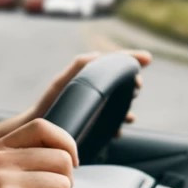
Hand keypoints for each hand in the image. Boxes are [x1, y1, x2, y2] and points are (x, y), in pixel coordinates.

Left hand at [28, 50, 151, 133]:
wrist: (40, 131)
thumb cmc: (48, 104)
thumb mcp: (62, 83)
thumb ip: (78, 66)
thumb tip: (99, 54)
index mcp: (88, 76)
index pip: (114, 62)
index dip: (131, 58)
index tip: (147, 59)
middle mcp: (94, 89)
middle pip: (121, 82)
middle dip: (133, 83)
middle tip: (137, 87)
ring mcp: (96, 106)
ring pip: (120, 103)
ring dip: (128, 107)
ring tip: (130, 115)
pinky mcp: (95, 123)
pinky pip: (113, 123)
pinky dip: (119, 126)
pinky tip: (119, 132)